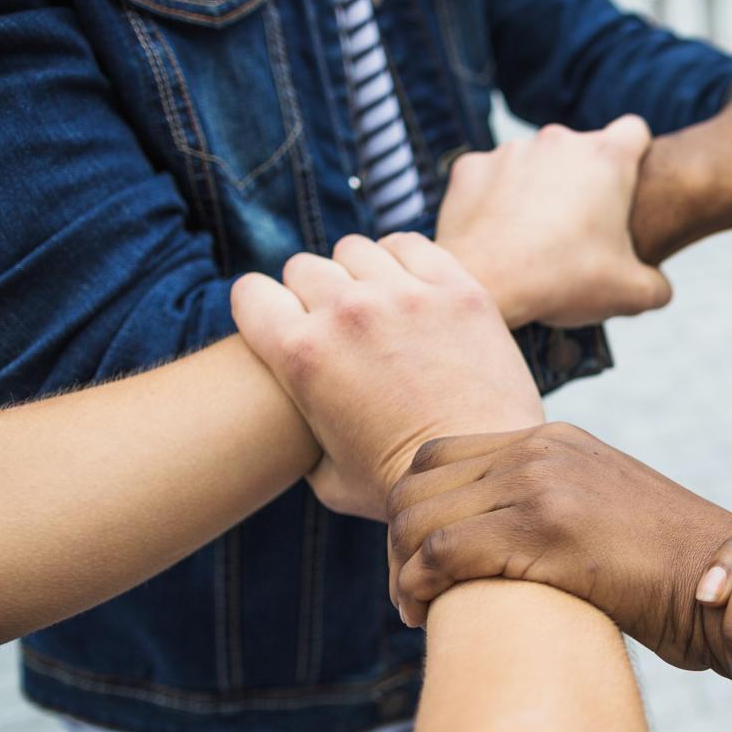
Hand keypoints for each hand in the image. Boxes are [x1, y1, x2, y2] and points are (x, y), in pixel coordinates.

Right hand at [231, 234, 543, 520]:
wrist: (482, 475)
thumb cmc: (401, 485)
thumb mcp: (325, 476)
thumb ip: (302, 431)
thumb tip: (295, 420)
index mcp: (300, 355)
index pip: (249, 293)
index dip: (263, 309)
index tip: (284, 324)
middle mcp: (346, 314)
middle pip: (304, 268)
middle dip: (313, 294)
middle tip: (339, 326)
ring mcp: (404, 296)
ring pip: (355, 250)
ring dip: (359, 273)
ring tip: (378, 306)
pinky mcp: (457, 290)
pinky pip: (410, 246)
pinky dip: (403, 261)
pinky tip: (411, 289)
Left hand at [384, 423, 731, 669]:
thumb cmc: (674, 575)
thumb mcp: (606, 516)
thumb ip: (552, 508)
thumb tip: (494, 547)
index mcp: (554, 439)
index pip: (439, 455)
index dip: (414, 510)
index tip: (421, 561)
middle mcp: (541, 449)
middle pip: (415, 481)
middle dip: (397, 541)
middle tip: (412, 593)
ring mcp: (541, 484)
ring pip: (416, 517)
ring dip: (400, 570)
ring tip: (418, 610)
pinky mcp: (544, 530)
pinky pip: (438, 553)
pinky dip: (416, 589)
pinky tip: (427, 616)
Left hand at [435, 116, 669, 328]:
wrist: (484, 283)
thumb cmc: (563, 281)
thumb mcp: (631, 294)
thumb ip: (657, 285)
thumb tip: (659, 288)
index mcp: (606, 159)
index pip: (635, 132)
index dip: (635, 156)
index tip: (626, 188)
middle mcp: (559, 141)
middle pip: (582, 150)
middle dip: (584, 181)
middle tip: (580, 231)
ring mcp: (512, 150)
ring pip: (536, 163)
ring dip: (540, 189)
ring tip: (535, 238)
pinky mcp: (471, 166)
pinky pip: (492, 177)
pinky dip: (497, 199)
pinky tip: (498, 234)